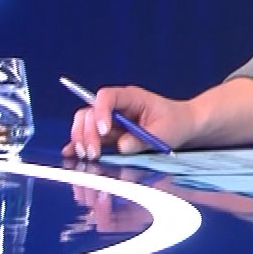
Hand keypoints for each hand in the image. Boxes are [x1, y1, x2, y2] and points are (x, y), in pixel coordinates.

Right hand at [63, 84, 193, 160]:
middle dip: (87, 132)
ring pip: (85, 122)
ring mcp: (110, 119)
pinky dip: (79, 144)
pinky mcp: (109, 133)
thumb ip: (143, 138)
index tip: (104, 132)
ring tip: (88, 156)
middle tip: (93, 153)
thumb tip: (121, 146)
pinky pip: (89, 136)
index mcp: (130, 97)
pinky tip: (71, 154)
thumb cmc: (175, 123)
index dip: (101, 112)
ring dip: (82, 138)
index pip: (106, 97)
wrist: (181, 125)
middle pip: (90, 111)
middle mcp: (116, 106)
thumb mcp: (165, 132)